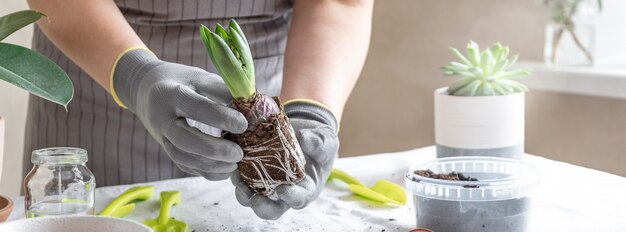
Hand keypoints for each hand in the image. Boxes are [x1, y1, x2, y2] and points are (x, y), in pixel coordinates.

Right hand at [112, 48, 246, 179]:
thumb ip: (222, 91)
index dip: (221, 117)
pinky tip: (226, 170)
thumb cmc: (181, 81)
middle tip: (239, 153)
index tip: (244, 124)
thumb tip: (250, 108)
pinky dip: (206, 172)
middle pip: (183, 139)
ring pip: (182, 158)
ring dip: (210, 166)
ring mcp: (162, 137)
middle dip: (214, 149)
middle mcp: (163, 118)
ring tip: (235, 164)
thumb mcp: (200, 77)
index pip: (196, 107)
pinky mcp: (167, 150)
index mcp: (172, 93)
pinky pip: (185, 166)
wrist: (146, 90)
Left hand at [231, 100, 338, 218]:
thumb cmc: (319, 141)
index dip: (291, 198)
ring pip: (252, 197)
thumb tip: (306, 141)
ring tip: (237, 178)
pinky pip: (243, 178)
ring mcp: (268, 183)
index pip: (298, 200)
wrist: (304, 130)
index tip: (283, 189)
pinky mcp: (254, 171)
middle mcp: (284, 191)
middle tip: (254, 199)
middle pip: (271, 208)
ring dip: (243, 192)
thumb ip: (319, 143)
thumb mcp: (326, 140)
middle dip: (261, 207)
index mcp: (305, 189)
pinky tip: (233, 162)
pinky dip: (236, 173)